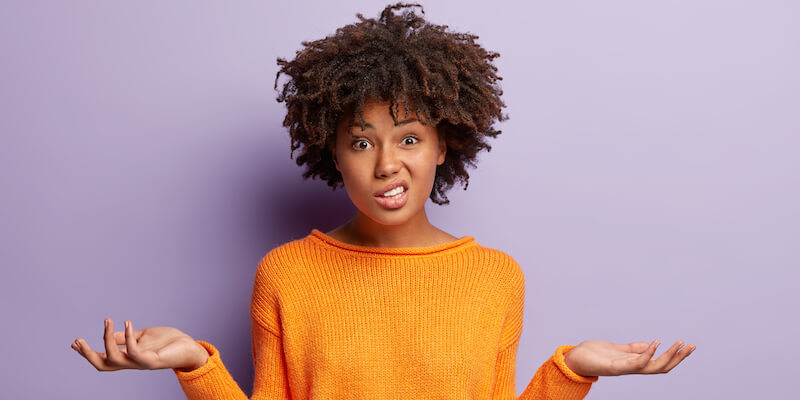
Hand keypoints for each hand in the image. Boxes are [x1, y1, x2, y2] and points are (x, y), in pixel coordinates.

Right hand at [71, 318, 208, 371]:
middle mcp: (131, 363)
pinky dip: (128, 337)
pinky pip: (134, 351)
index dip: (87, 353)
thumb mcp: (142, 336)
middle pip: (102, 365)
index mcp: (128, 357)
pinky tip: (127, 322)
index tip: (73, 343)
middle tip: (77, 340)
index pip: (103, 358)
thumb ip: (125, 337)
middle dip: (87, 354)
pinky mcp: (152, 361)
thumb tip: (107, 334)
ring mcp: (141, 363)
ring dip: (106, 340)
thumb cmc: (167, 342)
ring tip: (107, 321)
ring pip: (114, 359)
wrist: (189, 348)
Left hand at [563, 339, 694, 375]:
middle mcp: (632, 368)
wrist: (574, 359)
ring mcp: (625, 369)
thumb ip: (632, 349)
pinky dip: (648, 354)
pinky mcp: (615, 367)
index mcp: (634, 363)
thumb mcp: (617, 349)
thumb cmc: (593, 355)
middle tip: (692, 345)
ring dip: (669, 356)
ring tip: (680, 343)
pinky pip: (636, 363)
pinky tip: (655, 342)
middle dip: (679, 357)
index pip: (660, 362)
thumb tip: (648, 345)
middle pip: (662, 367)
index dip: (675, 356)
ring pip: (654, 367)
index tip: (688, 345)